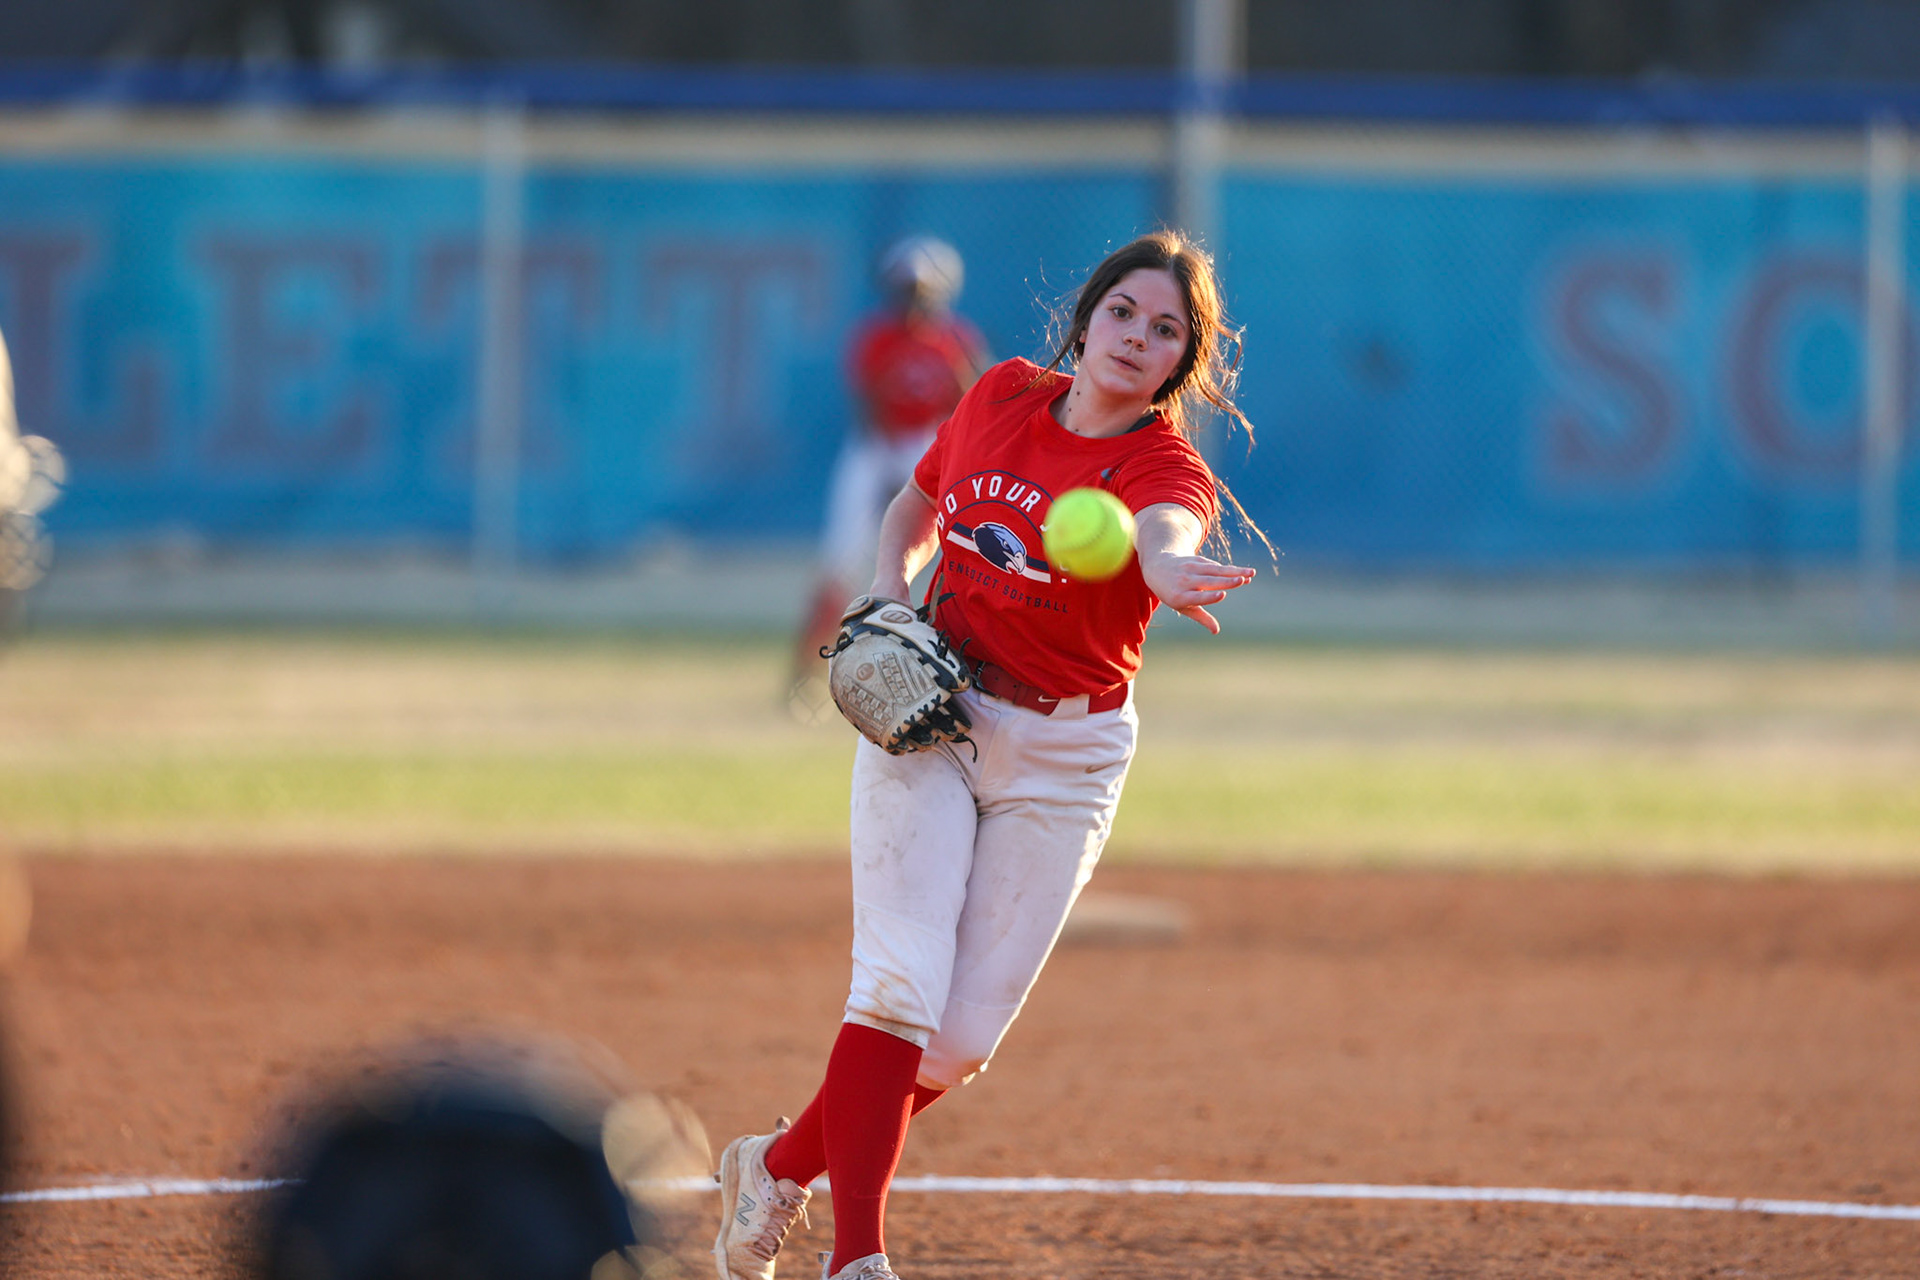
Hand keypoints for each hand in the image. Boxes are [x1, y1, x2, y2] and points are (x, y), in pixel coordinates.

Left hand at [1139, 551, 1255, 634]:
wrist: (1158, 568)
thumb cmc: (1172, 593)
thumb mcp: (1182, 607)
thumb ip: (1200, 617)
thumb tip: (1216, 631)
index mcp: (1179, 596)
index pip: (1197, 597)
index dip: (1209, 597)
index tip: (1222, 594)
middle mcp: (1185, 581)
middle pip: (1209, 581)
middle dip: (1227, 581)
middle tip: (1243, 581)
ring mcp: (1190, 568)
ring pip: (1215, 570)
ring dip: (1234, 571)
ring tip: (1251, 574)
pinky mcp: (1196, 559)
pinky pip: (1214, 565)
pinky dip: (1228, 569)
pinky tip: (1241, 572)